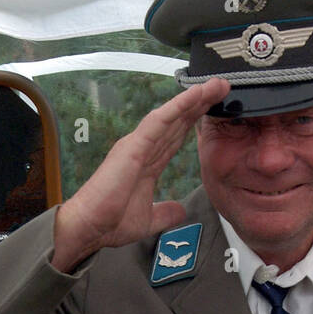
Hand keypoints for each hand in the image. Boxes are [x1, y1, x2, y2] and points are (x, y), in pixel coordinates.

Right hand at [51, 77, 230, 272]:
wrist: (90, 229)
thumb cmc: (110, 223)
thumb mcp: (148, 220)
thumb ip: (165, 213)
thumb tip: (180, 211)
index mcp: (148, 163)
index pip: (176, 137)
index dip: (195, 121)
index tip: (214, 108)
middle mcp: (144, 149)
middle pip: (178, 122)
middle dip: (200, 104)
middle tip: (222, 86)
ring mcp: (138, 145)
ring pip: (171, 116)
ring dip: (194, 99)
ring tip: (216, 85)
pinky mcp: (133, 147)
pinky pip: (159, 122)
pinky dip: (177, 107)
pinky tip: (194, 95)